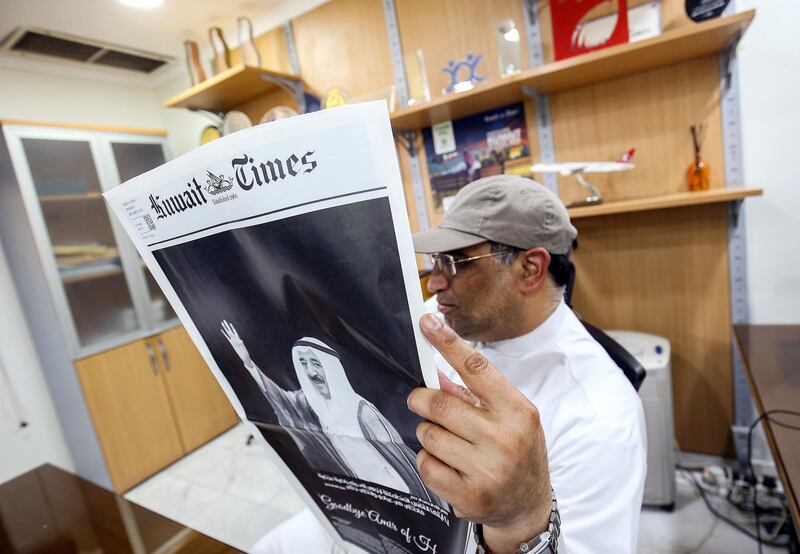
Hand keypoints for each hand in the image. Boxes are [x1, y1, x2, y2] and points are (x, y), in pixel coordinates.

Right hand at [221, 320, 252, 367]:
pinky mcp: (232, 343)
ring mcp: (233, 341)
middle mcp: (235, 339)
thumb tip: (241, 340)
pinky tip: (222, 330)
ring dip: (225, 328)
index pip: (234, 333)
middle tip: (223, 321)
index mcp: (238, 339)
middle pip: (230, 331)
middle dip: (227, 326)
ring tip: (222, 323)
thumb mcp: (243, 349)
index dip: (232, 328)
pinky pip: (227, 338)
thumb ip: (242, 344)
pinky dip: (225, 334)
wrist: (244, 357)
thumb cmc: (245, 354)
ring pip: (228, 333)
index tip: (229, 324)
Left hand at [408, 314, 551, 553]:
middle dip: (421, 399)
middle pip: (440, 404)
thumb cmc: (517, 451)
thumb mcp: (508, 417)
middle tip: (420, 400)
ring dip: (427, 433)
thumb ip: (474, 395)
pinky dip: (429, 461)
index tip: (427, 323)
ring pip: (428, 435)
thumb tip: (436, 374)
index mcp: (517, 411)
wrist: (528, 506)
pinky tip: (448, 465)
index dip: (448, 343)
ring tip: (446, 441)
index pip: (477, 369)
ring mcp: (487, 470)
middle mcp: (505, 438)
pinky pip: (426, 465)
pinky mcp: (470, 496)